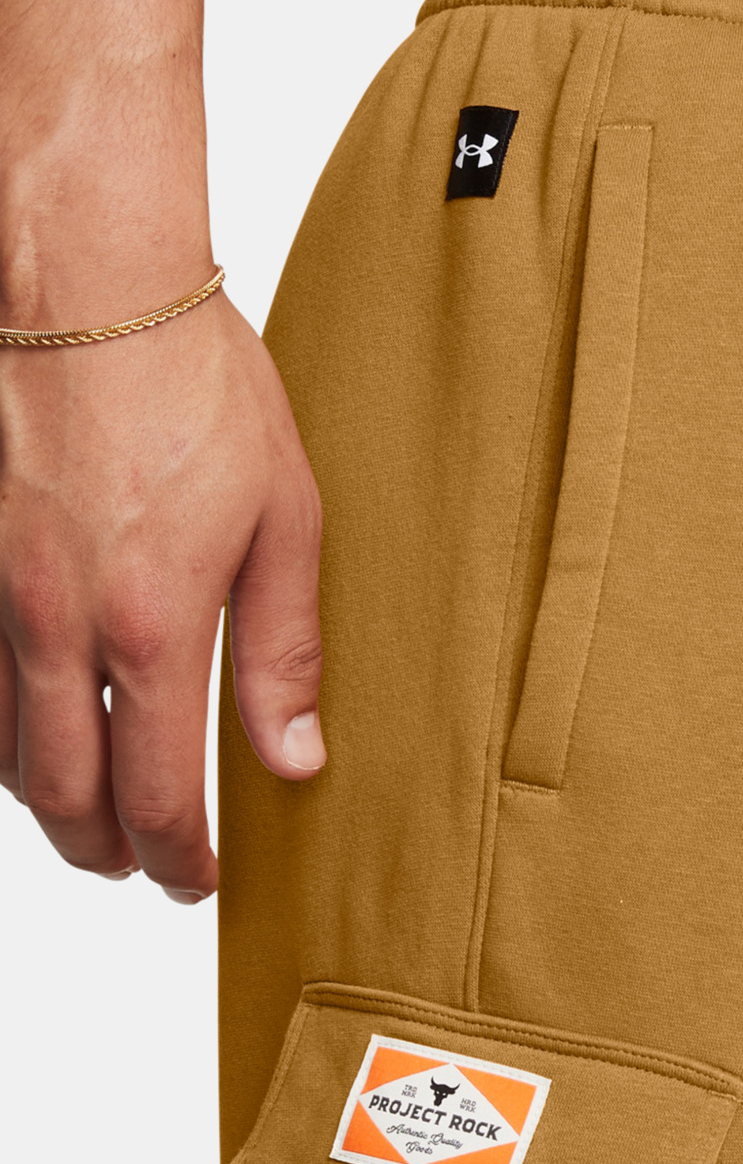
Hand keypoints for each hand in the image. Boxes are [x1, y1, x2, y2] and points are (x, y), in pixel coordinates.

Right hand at [0, 291, 323, 899]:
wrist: (84, 283)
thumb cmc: (191, 384)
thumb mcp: (284, 521)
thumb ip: (284, 653)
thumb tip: (293, 758)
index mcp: (149, 629)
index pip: (154, 798)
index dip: (177, 860)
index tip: (199, 879)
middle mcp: (55, 628)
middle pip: (62, 799)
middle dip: (108, 854)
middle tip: (148, 869)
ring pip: (2, 753)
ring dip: (53, 805)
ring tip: (100, 817)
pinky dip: (5, 737)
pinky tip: (41, 735)